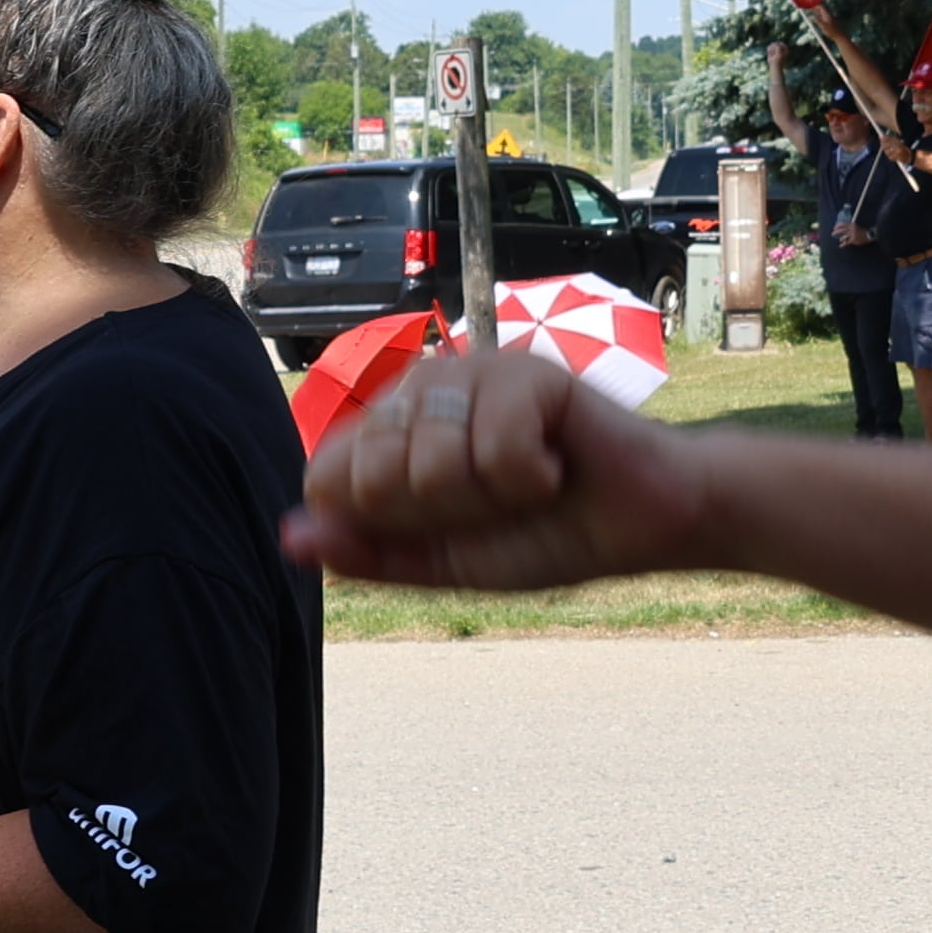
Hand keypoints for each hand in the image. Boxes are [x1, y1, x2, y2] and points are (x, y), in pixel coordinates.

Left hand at [285, 343, 717, 590]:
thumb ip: (367, 552)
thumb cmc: (546, 534)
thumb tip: (291, 536)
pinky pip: (495, 448)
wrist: (640, 528)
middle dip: (441, 514)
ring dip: (490, 499)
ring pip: (431, 463)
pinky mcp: (528, 370)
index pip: (328, 476)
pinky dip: (533, 479)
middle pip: (374, 474)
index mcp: (394, 430)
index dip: (383, 520)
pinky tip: (559, 464)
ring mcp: (474, 372)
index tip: (445, 520)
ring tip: (531, 481)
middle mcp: (424, 391)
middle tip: (495, 501)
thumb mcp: (444, 562)